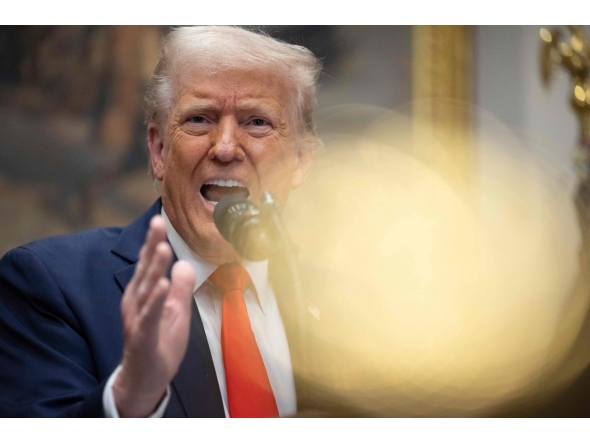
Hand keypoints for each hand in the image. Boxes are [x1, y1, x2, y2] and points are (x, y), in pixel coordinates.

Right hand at [113, 215, 194, 416]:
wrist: (146, 379)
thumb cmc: (159, 342)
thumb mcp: (176, 311)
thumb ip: (180, 287)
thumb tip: (185, 262)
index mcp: (144, 294)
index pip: (149, 264)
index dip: (153, 242)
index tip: (159, 219)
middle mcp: (137, 302)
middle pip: (146, 270)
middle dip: (152, 246)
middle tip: (158, 223)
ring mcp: (138, 319)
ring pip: (147, 290)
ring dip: (154, 268)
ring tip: (163, 247)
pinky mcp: (143, 336)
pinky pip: (150, 316)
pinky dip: (156, 300)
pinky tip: (163, 285)